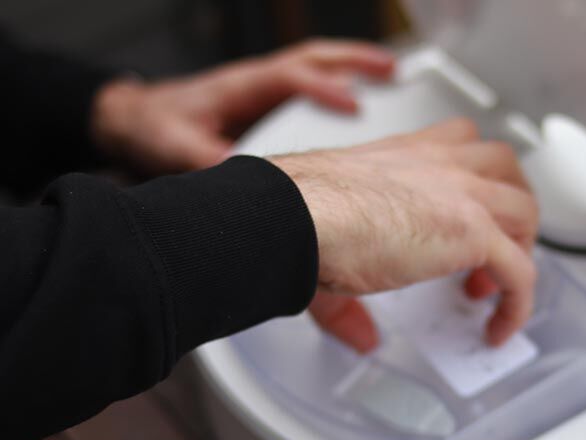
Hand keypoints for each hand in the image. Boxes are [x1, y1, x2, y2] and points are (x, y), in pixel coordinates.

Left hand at [91, 39, 394, 174]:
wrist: (138, 122)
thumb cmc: (157, 128)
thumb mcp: (175, 148)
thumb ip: (208, 163)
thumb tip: (242, 180)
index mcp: (242, 87)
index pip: (290, 78)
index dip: (322, 89)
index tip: (352, 104)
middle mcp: (259, 82)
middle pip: (315, 58)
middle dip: (356, 61)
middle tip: (392, 70)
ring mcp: (266, 91)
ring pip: (317, 67)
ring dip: (355, 67)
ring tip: (391, 75)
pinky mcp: (270, 104)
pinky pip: (313, 87)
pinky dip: (342, 86)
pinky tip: (361, 103)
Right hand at [270, 119, 538, 350]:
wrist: (296, 215)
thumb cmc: (302, 215)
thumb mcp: (334, 243)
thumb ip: (351, 299)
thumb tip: (360, 335)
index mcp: (404, 156)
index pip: (458, 147)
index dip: (470, 183)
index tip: (461, 216)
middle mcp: (439, 163)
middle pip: (504, 167)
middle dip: (505, 206)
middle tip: (489, 249)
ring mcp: (462, 192)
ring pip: (524, 210)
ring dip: (520, 248)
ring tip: (495, 288)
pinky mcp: (473, 231)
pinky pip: (520, 270)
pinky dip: (518, 303)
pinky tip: (500, 327)